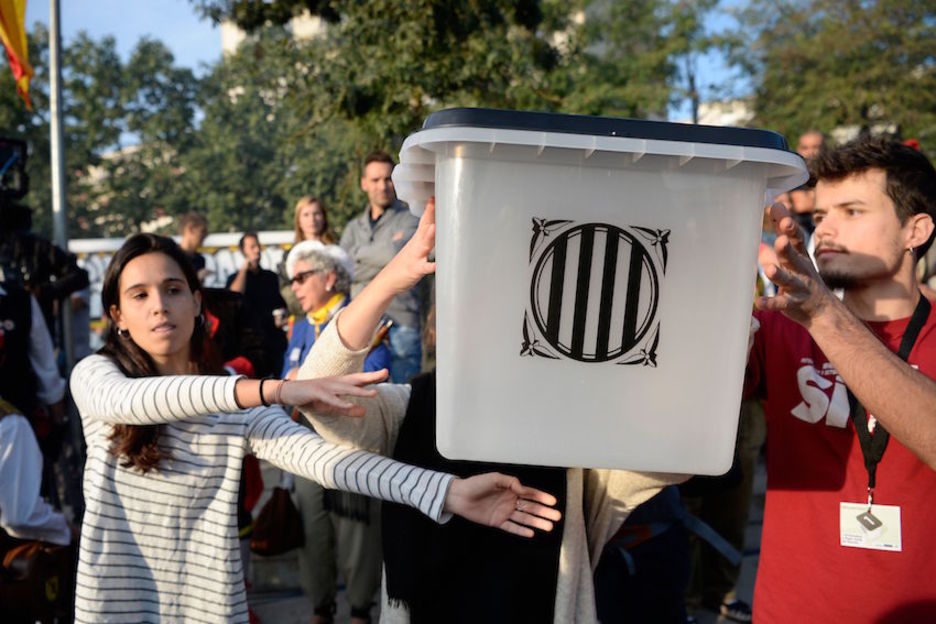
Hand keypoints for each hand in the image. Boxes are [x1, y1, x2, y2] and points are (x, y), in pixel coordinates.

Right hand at [278, 369, 388, 416]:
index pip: (358, 379)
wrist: (289, 391)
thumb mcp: (330, 406)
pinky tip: (351, 406)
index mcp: (339, 383)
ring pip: (346, 389)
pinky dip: (341, 403)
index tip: (386, 373)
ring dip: (360, 391)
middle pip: (356, 379)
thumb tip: (364, 412)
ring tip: (375, 394)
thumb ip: (347, 409)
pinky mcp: (317, 393)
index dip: (372, 376)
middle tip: (386, 373)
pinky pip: (332, 399)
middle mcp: (335, 382)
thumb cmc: (311, 398)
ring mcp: (326, 386)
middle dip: (371, 376)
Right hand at [382, 197, 436, 293]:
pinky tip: (436, 266)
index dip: (430, 209)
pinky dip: (430, 267)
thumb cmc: (405, 265)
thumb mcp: (416, 249)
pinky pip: (423, 268)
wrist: (388, 281)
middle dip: (430, 215)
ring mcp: (415, 257)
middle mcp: (416, 246)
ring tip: (434, 227)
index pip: (424, 221)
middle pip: (425, 228)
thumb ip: (427, 240)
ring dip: (429, 236)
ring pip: (424, 245)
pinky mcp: (415, 270)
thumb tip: (437, 229)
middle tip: (436, 201)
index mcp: (417, 240)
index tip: (434, 196)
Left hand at [443, 472, 561, 537]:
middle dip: (544, 512)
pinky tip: (532, 533)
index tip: (553, 502)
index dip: (542, 497)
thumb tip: (524, 490)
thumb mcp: (494, 478)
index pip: (530, 494)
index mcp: (511, 489)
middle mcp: (510, 501)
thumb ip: (511, 482)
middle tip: (557, 517)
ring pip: (524, 518)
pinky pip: (512, 527)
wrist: (459, 496)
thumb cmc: (476, 484)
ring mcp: (504, 512)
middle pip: (530, 508)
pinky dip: (521, 530)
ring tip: (549, 526)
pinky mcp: (497, 522)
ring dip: (537, 522)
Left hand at [756, 202, 834, 326]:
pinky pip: (781, 303)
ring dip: (780, 275)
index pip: (797, 239)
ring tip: (770, 270)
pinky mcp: (793, 303)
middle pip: (794, 257)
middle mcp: (801, 269)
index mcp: (801, 256)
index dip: (790, 227)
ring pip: (789, 280)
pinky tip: (759, 302)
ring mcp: (799, 287)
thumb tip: (776, 204)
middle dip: (788, 248)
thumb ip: (784, 232)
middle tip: (781, 239)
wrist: (823, 310)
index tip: (781, 214)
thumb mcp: (796, 253)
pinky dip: (770, 303)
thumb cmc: (803, 276)